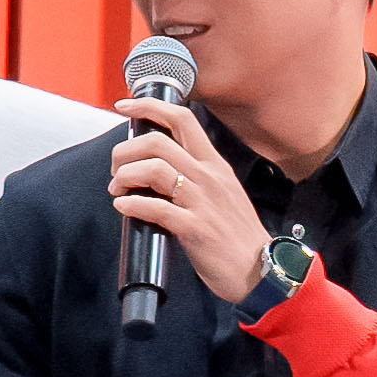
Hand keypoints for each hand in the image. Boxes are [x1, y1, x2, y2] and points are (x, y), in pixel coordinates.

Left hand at [109, 93, 275, 308]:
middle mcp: (209, 177)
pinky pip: (155, 208)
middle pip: (158, 141)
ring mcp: (202, 202)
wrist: (260, 271)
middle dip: (125, 150)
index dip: (149, 106)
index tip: (126, 106)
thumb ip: (196, 175)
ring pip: (153, 170)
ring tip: (117, 190)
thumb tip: (157, 166)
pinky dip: (131, 205)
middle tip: (116, 168)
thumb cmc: (237, 235)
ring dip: (124, 177)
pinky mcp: (195, 228)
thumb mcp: (223, 192)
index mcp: (215, 165)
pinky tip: (124, 208)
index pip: (182, 119)